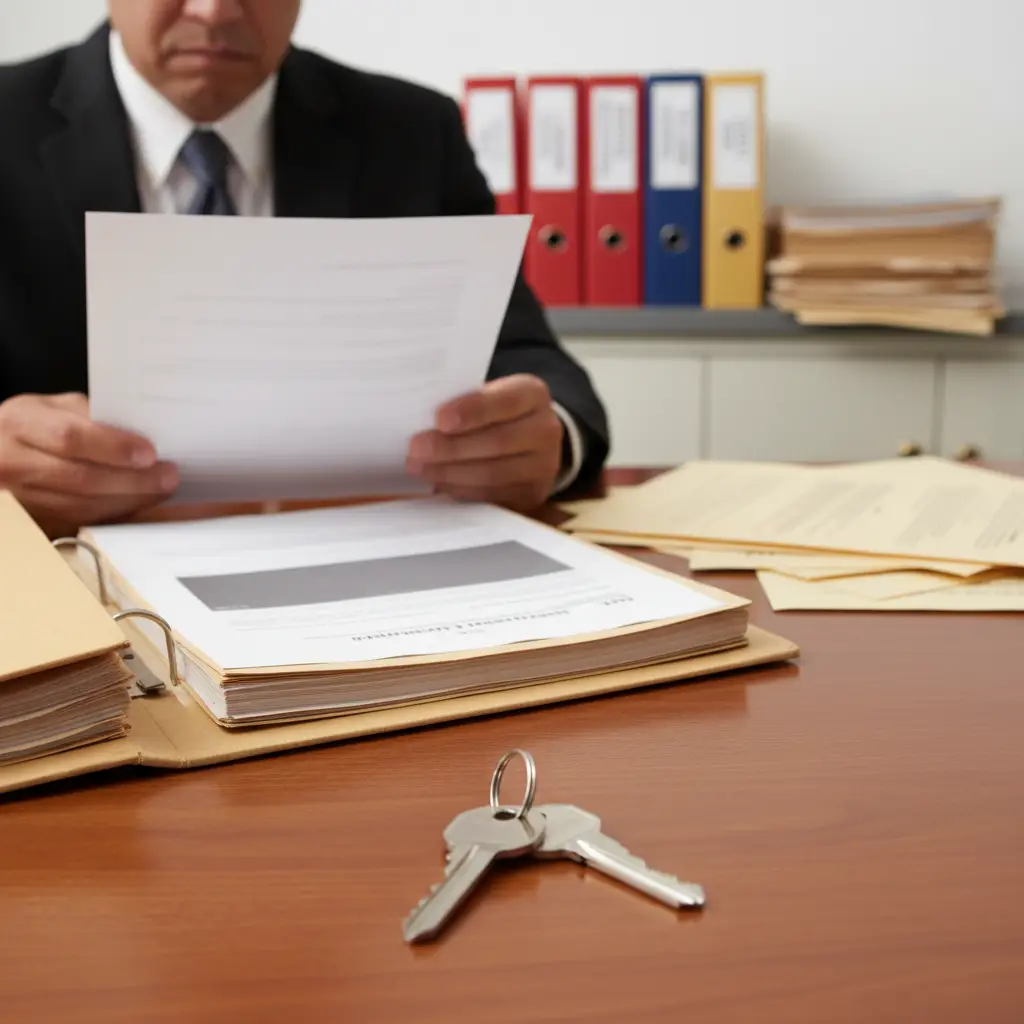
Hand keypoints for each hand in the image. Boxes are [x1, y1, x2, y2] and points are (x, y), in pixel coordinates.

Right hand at [0, 393, 178, 535]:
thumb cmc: (30, 427)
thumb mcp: (52, 408)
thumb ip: (90, 416)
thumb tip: (143, 433)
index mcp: (19, 423)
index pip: (70, 438)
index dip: (113, 447)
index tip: (149, 453)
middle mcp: (12, 462)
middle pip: (81, 479)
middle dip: (133, 480)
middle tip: (167, 477)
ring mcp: (19, 498)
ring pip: (82, 507)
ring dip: (129, 501)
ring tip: (160, 490)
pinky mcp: (32, 522)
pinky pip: (80, 523)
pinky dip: (115, 516)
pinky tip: (139, 506)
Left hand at [406, 374, 564, 510]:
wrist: (530, 441)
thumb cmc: (496, 413)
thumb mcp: (488, 396)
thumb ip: (463, 404)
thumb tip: (420, 418)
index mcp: (532, 394)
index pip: (505, 401)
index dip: (472, 411)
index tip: (440, 419)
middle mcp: (545, 429)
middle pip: (498, 441)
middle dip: (451, 447)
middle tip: (416, 449)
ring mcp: (543, 466)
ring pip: (493, 473)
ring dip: (450, 473)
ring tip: (419, 467)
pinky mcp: (532, 494)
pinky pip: (492, 496)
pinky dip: (461, 490)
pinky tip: (438, 484)